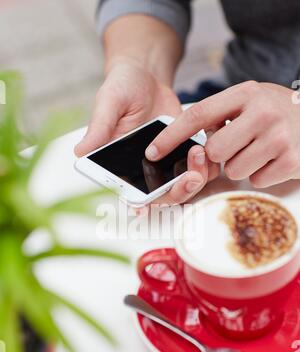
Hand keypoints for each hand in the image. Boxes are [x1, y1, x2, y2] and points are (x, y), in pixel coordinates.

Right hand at [75, 60, 217, 204]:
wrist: (147, 77)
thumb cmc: (121, 88)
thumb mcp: (108, 103)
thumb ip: (99, 128)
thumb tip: (79, 151)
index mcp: (121, 165)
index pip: (127, 192)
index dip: (136, 205)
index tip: (144, 209)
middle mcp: (144, 171)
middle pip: (161, 196)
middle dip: (177, 192)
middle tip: (190, 177)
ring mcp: (166, 164)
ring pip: (183, 185)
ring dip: (195, 178)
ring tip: (199, 153)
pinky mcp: (184, 153)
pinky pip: (199, 167)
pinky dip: (207, 163)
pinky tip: (209, 148)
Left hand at [145, 81, 299, 187]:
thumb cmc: (277, 111)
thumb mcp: (249, 99)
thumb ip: (219, 114)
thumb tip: (185, 137)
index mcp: (245, 94)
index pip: (198, 116)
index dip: (171, 136)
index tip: (153, 151)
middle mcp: (262, 112)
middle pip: (214, 152)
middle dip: (219, 156)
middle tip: (236, 146)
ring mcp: (279, 137)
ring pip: (233, 171)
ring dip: (240, 166)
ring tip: (258, 150)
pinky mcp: (292, 161)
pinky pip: (256, 181)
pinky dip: (260, 174)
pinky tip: (272, 159)